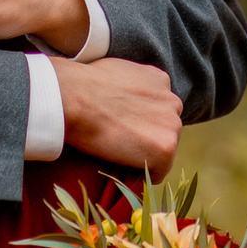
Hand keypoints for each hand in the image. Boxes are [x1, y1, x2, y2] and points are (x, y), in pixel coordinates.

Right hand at [53, 57, 180, 177]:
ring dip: (144, 155)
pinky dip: (141, 176)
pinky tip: (122, 168)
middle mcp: (172, 101)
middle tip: (118, 141)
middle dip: (146, 137)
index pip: (158, 108)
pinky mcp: (165, 148)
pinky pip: (157, 172)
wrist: (73, 98)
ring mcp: (172, 126)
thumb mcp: (115, 72)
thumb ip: (130, 86)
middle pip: (164, 129)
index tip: (122, 127)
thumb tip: (121, 98)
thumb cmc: (82, 86)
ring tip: (116, 153)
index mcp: (160, 80)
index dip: (140, 120)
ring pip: (162, 150)